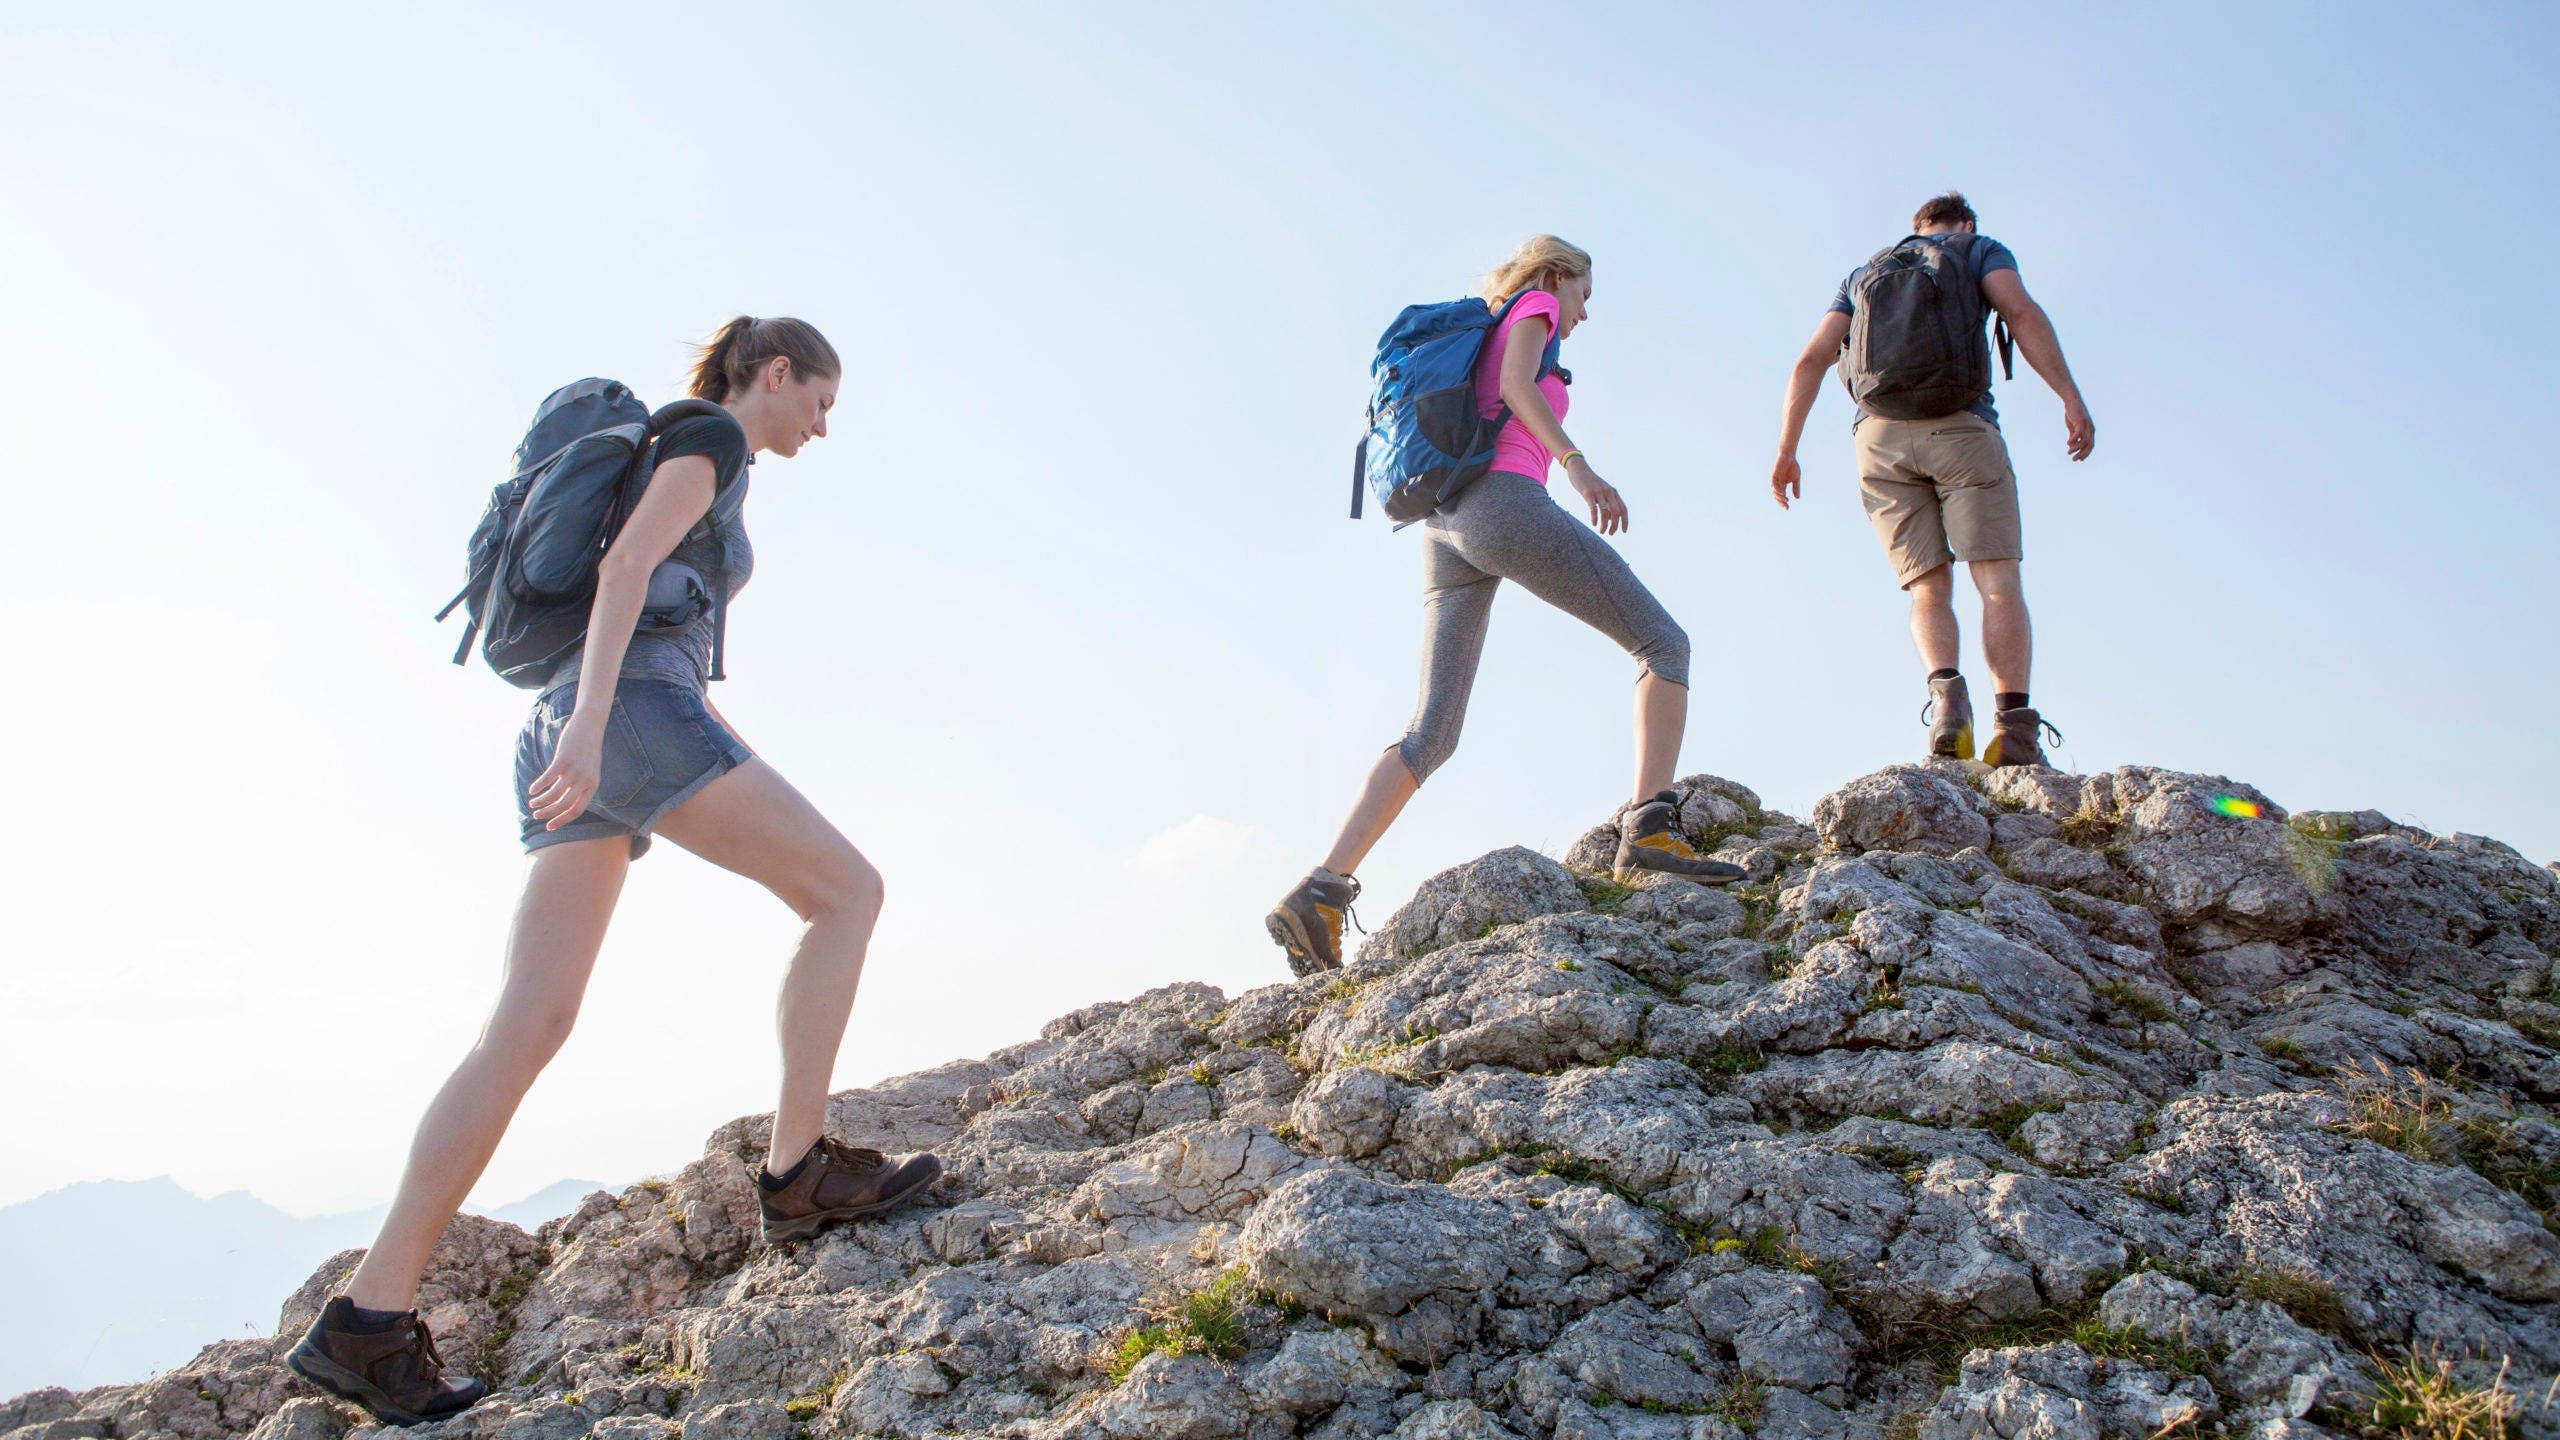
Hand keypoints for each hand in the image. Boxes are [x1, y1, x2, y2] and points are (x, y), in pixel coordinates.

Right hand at [527, 714, 606, 828]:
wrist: (590, 725)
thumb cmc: (586, 750)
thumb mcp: (587, 770)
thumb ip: (577, 785)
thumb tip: (561, 801)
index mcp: (592, 786)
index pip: (576, 810)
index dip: (561, 820)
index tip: (549, 826)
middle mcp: (585, 780)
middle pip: (564, 805)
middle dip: (548, 813)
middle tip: (536, 815)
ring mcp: (575, 770)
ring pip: (555, 794)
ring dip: (541, 801)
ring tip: (532, 802)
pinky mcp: (564, 759)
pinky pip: (549, 778)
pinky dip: (539, 786)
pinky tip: (532, 790)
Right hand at [1565, 455, 1627, 534]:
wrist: (1579, 468)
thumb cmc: (1590, 482)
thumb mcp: (1602, 490)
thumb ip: (1608, 501)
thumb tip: (1612, 517)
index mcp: (1613, 492)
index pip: (1623, 509)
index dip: (1625, 521)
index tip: (1623, 531)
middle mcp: (1608, 492)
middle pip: (1616, 512)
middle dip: (1615, 525)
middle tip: (1610, 533)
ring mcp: (1598, 492)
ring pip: (1606, 512)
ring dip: (1605, 525)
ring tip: (1602, 531)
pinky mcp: (1588, 493)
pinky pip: (1594, 508)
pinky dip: (1595, 518)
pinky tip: (1594, 524)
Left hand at [1770, 452, 1801, 508]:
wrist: (1789, 456)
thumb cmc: (1792, 466)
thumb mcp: (1796, 479)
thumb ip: (1796, 488)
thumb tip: (1797, 498)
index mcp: (1782, 485)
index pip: (1781, 496)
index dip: (1783, 502)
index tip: (1787, 508)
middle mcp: (1777, 483)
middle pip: (1776, 496)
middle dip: (1780, 502)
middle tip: (1785, 506)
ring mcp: (1775, 479)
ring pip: (1774, 491)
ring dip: (1779, 496)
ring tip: (1785, 500)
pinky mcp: (1774, 474)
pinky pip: (1773, 483)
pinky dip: (1777, 489)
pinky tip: (1781, 493)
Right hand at [2063, 401, 2094, 460]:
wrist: (2071, 401)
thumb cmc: (2073, 414)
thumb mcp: (2073, 427)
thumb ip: (2074, 435)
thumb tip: (2071, 445)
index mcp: (2090, 431)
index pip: (2090, 445)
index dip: (2085, 453)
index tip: (2079, 460)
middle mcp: (2090, 429)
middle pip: (2089, 445)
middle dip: (2082, 453)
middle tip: (2074, 459)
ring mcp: (2087, 425)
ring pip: (2084, 440)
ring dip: (2076, 448)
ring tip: (2068, 452)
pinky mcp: (2081, 421)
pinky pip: (2079, 433)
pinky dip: (2074, 439)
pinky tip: (2068, 443)